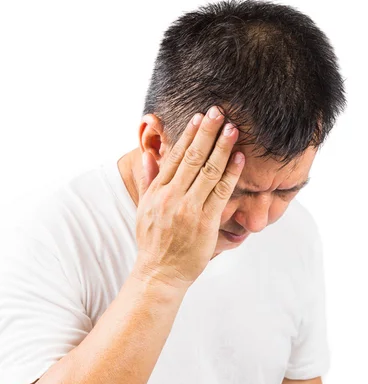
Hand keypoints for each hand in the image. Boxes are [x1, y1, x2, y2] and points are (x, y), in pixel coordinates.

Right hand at [133, 105, 244, 288]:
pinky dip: (231, 173)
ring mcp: (189, 208)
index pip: (174, 156)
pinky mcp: (206, 222)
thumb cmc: (153, 241)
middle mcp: (171, 196)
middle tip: (219, 111)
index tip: (199, 117)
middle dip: (207, 132)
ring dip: (222, 147)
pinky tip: (240, 157)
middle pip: (192, 157)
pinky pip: (221, 192)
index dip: (188, 135)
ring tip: (232, 127)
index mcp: (157, 191)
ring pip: (208, 170)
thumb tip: (147, 155)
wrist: (160, 272)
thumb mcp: (143, 208)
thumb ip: (147, 181)